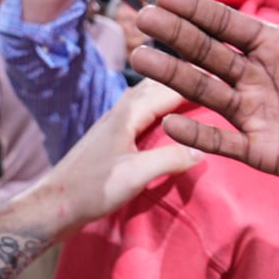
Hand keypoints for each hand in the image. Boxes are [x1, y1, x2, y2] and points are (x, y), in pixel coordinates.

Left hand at [28, 79, 201, 235]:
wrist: (53, 205)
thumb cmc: (92, 189)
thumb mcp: (135, 176)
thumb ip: (170, 159)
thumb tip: (202, 151)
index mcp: (128, 113)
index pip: (169, 88)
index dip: (196, 79)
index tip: (225, 73)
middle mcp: (120, 110)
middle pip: (156, 84)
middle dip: (183, 76)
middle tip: (214, 72)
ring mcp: (114, 122)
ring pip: (147, 95)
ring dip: (170, 88)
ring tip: (194, 86)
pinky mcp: (111, 136)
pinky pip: (141, 110)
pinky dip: (159, 104)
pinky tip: (167, 115)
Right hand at [128, 0, 278, 184]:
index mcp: (274, 45)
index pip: (226, 24)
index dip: (196, 10)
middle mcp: (257, 76)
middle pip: (207, 53)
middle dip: (176, 36)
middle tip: (143, 19)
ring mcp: (256, 113)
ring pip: (206, 91)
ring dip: (174, 76)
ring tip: (142, 58)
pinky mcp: (262, 149)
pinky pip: (223, 141)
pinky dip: (198, 134)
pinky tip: (170, 123)